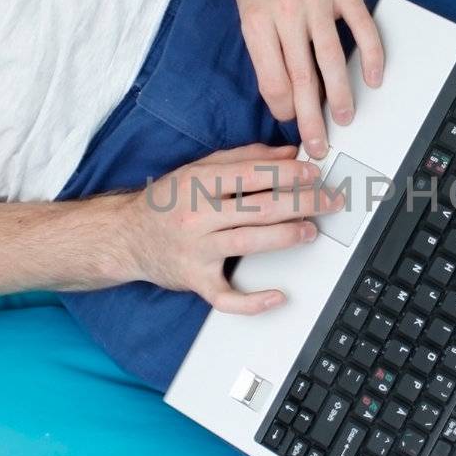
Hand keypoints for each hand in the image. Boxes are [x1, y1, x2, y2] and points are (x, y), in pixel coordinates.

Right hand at [119, 143, 341, 313]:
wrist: (125, 236)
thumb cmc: (166, 202)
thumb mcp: (200, 169)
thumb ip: (245, 158)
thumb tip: (288, 154)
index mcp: (199, 183)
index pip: (252, 175)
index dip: (287, 174)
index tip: (313, 173)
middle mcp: (197, 216)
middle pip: (259, 208)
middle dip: (301, 203)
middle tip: (330, 201)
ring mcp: (196, 250)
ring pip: (249, 243)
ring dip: (286, 237)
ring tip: (310, 231)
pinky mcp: (195, 280)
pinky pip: (226, 296)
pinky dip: (252, 301)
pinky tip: (277, 296)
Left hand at [230, 0, 383, 157]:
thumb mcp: (247, 15)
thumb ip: (264, 53)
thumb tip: (285, 97)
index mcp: (258, 22)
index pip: (273, 80)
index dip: (284, 109)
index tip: (293, 123)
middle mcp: (287, 12)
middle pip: (303, 78)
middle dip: (312, 118)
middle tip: (321, 143)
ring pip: (332, 59)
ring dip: (342, 94)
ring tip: (346, 118)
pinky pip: (362, 28)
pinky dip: (372, 55)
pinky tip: (374, 77)